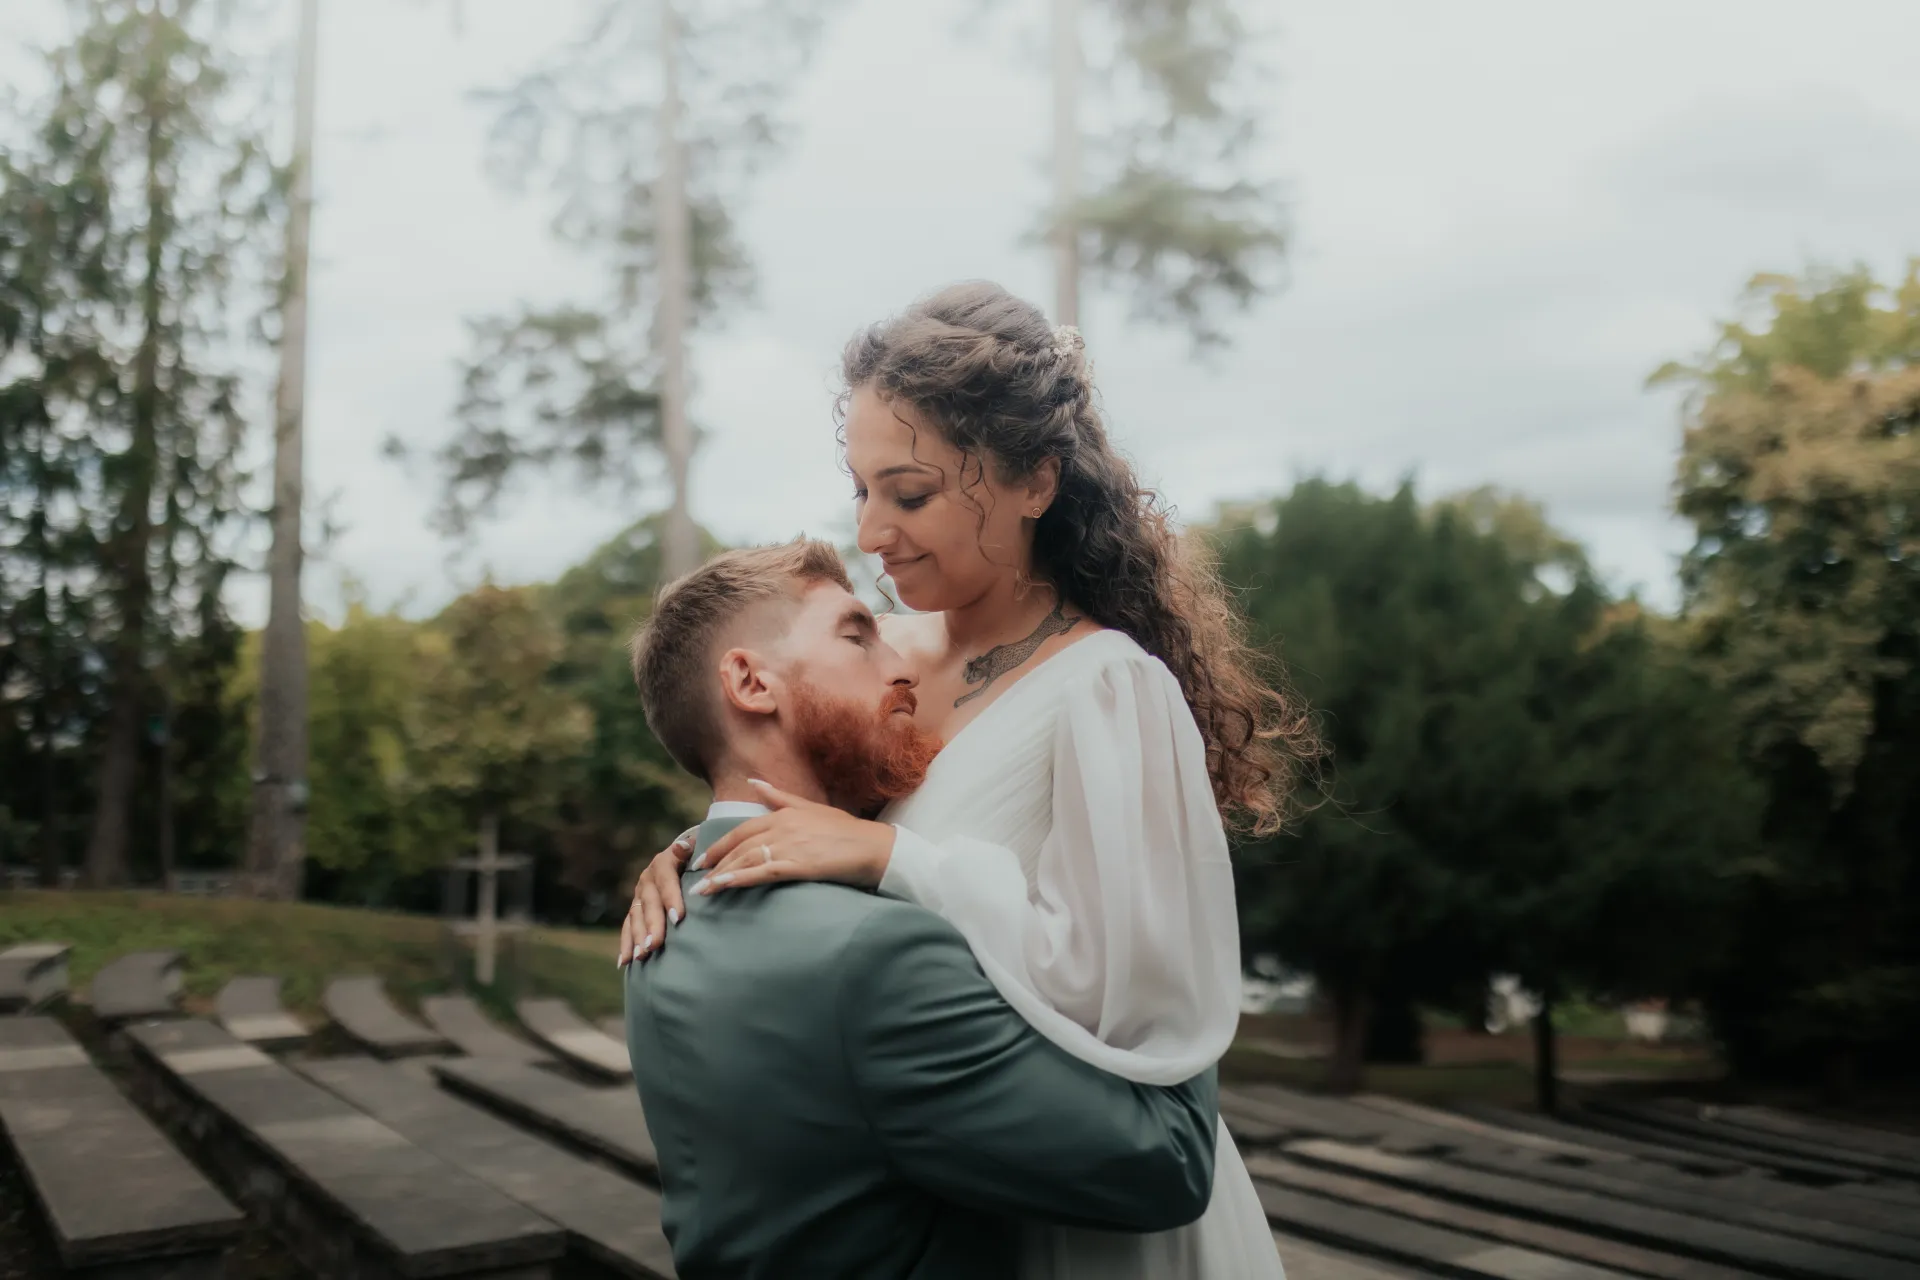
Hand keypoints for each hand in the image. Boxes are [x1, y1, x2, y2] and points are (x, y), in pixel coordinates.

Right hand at [618, 827, 695, 966]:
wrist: (684, 855)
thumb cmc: (698, 856)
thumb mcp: (696, 848)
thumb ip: (691, 848)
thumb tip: (683, 845)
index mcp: (663, 863)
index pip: (667, 881)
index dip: (671, 898)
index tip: (678, 918)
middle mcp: (647, 879)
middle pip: (649, 903)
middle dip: (651, 925)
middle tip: (654, 945)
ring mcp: (639, 894)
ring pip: (636, 917)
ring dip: (637, 937)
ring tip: (641, 956)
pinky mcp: (635, 908)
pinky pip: (628, 927)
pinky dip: (625, 944)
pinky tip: (624, 962)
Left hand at [693, 780, 895, 897]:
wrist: (873, 848)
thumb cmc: (845, 830)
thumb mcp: (810, 808)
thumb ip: (779, 798)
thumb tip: (753, 782)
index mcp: (784, 814)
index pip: (742, 830)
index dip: (719, 845)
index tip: (703, 858)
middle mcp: (783, 827)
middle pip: (739, 846)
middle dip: (714, 862)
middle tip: (696, 876)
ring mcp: (790, 846)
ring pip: (746, 860)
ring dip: (720, 875)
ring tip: (703, 890)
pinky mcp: (799, 865)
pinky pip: (762, 872)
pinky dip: (739, 879)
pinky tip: (723, 887)